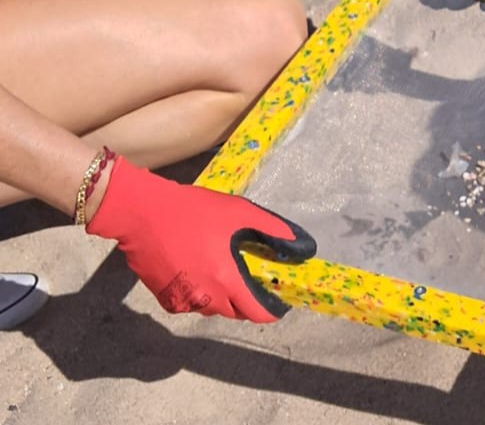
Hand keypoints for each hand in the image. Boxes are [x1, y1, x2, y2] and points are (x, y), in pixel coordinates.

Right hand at [87, 156, 315, 322]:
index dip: (271, 309)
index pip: (257, 312)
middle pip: (235, 311)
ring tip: (222, 265)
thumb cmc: (195, 211)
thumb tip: (301, 244)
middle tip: (249, 274)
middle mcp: (205, 299)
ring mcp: (182, 302)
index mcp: (226, 280)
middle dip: (247, 299)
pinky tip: (198, 268)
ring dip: (223, 295)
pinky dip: (200, 292)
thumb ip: (272, 230)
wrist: (145, 214)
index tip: (278, 300)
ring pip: (213, 308)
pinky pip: (192, 303)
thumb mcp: (240, 213)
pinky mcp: (165, 300)